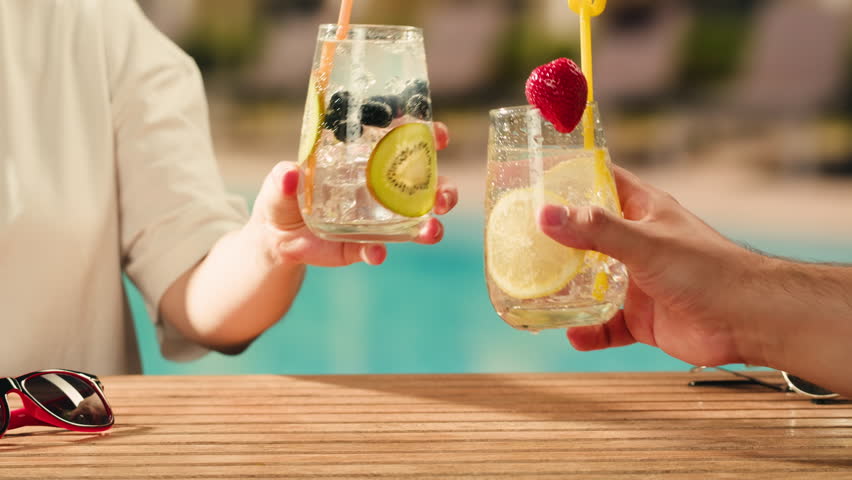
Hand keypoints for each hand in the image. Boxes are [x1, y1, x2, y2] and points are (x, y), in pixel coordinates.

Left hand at [249, 122, 457, 267]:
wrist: (277, 236)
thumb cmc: (285, 195)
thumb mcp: (280, 183)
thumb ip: (284, 178)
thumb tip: (289, 174)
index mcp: (368, 159)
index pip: (406, 142)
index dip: (428, 136)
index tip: (439, 136)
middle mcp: (382, 188)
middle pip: (427, 185)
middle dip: (445, 189)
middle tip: (443, 198)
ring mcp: (379, 220)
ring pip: (417, 221)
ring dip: (430, 226)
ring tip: (431, 230)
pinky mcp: (365, 245)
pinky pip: (379, 249)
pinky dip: (378, 251)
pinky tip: (376, 253)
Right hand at [537, 166, 758, 366]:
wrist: (748, 321)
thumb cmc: (707, 269)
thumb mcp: (645, 242)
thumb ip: (596, 231)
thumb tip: (545, 216)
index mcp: (641, 209)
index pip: (600, 180)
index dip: (569, 176)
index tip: (532, 176)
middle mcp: (635, 242)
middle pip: (585, 234)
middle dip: (554, 240)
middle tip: (517, 241)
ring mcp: (636, 281)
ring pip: (590, 282)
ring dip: (565, 290)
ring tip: (533, 293)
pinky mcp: (640, 317)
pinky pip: (605, 325)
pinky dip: (588, 331)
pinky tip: (573, 334)